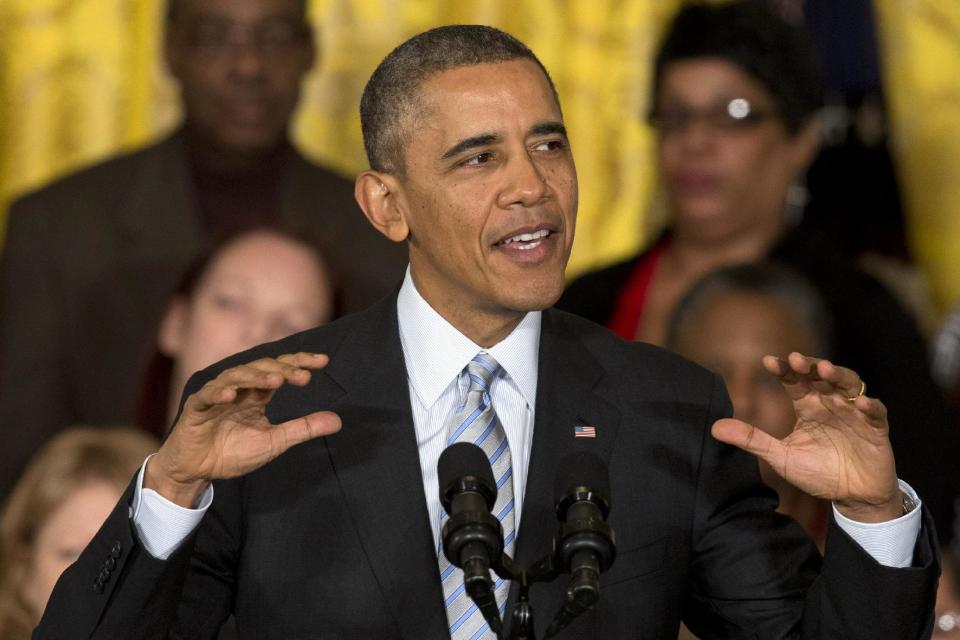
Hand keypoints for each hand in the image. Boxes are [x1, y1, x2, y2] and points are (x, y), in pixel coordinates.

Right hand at [145, 352, 341, 506]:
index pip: (280, 370)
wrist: (198, 472)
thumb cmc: (232, 453)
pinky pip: (207, 396)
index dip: (299, 362)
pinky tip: (231, 395)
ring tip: (276, 381)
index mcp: (256, 394)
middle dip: (283, 370)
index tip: (324, 361)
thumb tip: (338, 420)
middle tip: (303, 376)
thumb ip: (303, 429)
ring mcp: (216, 395)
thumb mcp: (275, 442)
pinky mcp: (196, 408)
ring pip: (236, 376)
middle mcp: (238, 389)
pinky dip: (218, 393)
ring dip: (256, 377)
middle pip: (261, 368)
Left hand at [711, 352, 902, 522]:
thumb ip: (752, 440)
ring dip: (838, 376)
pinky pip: (876, 413)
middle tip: (796, 359)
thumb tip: (715, 427)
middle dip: (810, 365)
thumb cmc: (818, 472)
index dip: (784, 370)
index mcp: (808, 407)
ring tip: (824, 370)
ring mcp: (854, 414)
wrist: (853, 497)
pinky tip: (860, 403)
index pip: (794, 381)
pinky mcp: (876, 429)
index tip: (768, 362)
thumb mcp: (781, 457)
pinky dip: (870, 406)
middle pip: (821, 377)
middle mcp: (830, 404)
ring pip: (849, 386)